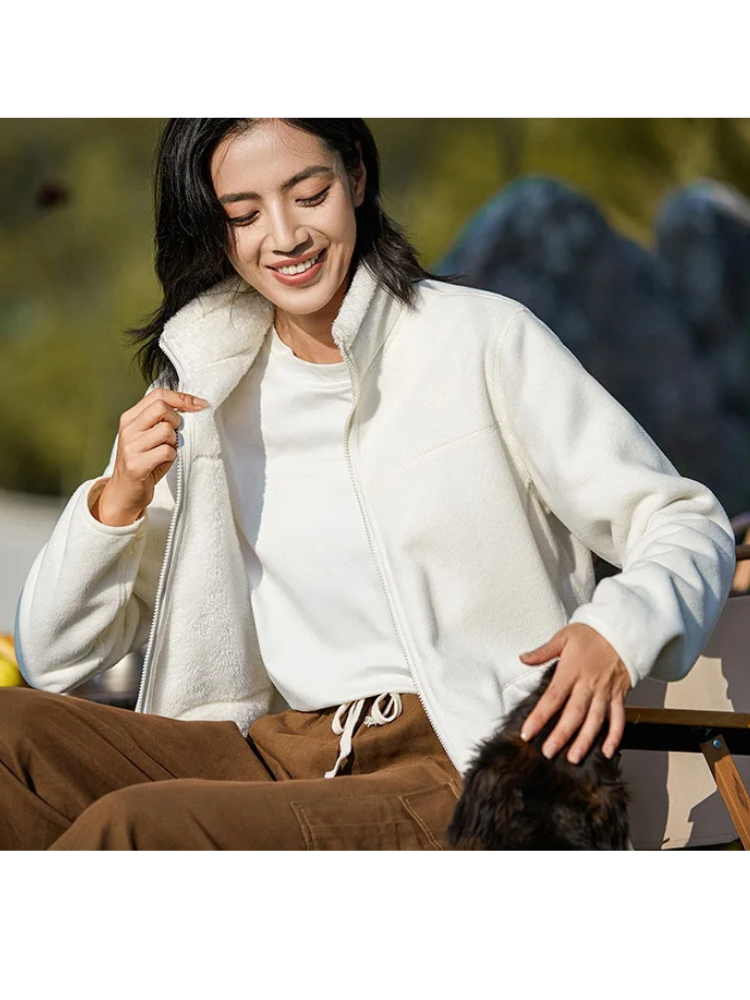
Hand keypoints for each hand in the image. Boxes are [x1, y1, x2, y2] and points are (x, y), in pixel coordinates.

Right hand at [92, 389, 208, 526]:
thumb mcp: (148, 436)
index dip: (182, 398)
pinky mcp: (137, 464)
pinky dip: (171, 457)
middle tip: (175, 434)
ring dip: (174, 442)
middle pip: (162, 408)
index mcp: (130, 418)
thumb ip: (161, 420)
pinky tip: (163, 462)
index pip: (158, 395)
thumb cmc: (144, 462)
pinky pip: (166, 451)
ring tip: (166, 451)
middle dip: (176, 420)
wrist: (125, 491)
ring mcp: (131, 446)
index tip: (199, 404)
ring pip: (167, 430)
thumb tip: (191, 406)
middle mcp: (128, 429)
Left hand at [518, 623, 631, 763]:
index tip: (528, 732)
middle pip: (573, 714)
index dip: (540, 717)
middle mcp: (589, 684)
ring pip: (595, 720)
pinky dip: (615, 736)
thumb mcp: (564, 636)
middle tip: (548, 752)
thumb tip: (523, 658)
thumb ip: (543, 651)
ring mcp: (605, 692)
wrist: (623, 630)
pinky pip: (618, 718)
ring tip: (573, 757)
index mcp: (571, 671)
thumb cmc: (593, 633)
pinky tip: (606, 750)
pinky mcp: (619, 696)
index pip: (552, 697)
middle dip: (561, 735)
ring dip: (585, 741)